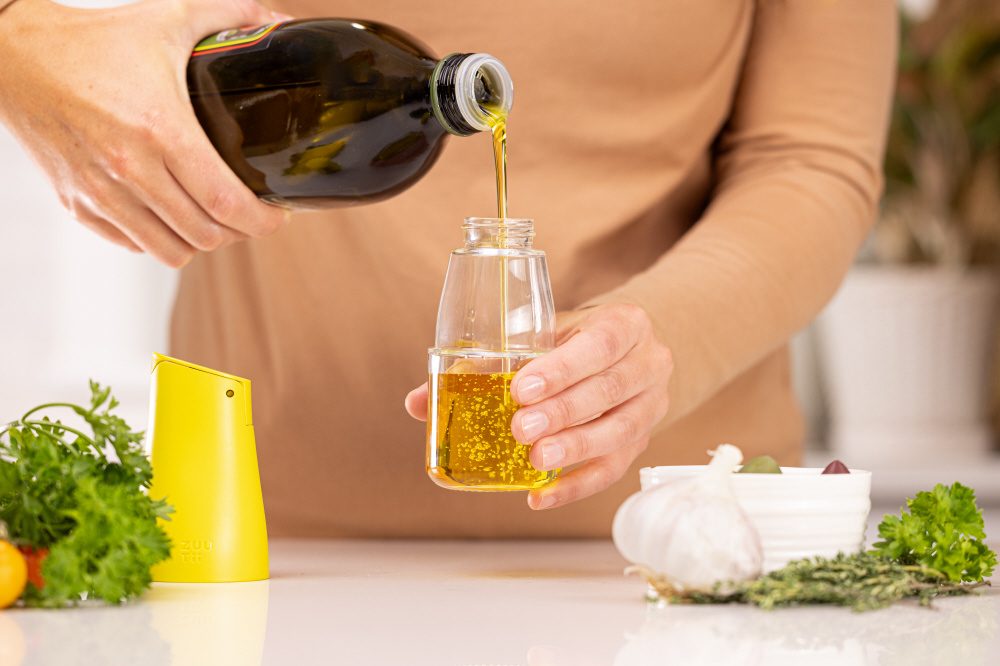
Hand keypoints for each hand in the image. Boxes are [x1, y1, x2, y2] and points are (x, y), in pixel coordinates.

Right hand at [0, 0, 290, 267]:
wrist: (15, 55)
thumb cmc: (93, 42)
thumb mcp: (168, 19)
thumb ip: (230, 14)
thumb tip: (279, 19)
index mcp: (161, 129)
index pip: (226, 202)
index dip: (263, 221)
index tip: (278, 214)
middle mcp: (130, 168)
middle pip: (206, 234)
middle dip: (240, 231)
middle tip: (250, 213)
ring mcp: (101, 192)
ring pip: (172, 251)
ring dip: (202, 241)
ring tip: (213, 219)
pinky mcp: (78, 203)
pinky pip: (134, 245)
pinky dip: (160, 238)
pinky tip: (171, 215)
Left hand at [405, 303, 672, 508]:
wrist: (627, 351)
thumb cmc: (575, 340)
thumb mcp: (543, 334)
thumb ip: (487, 362)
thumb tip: (419, 402)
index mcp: (626, 324)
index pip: (600, 344)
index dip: (563, 368)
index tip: (522, 388)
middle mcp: (649, 363)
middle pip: (609, 390)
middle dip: (563, 411)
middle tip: (521, 428)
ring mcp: (651, 405)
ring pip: (619, 432)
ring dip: (574, 448)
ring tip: (535, 461)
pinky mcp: (642, 441)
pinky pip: (614, 469)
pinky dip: (577, 486)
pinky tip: (541, 496)